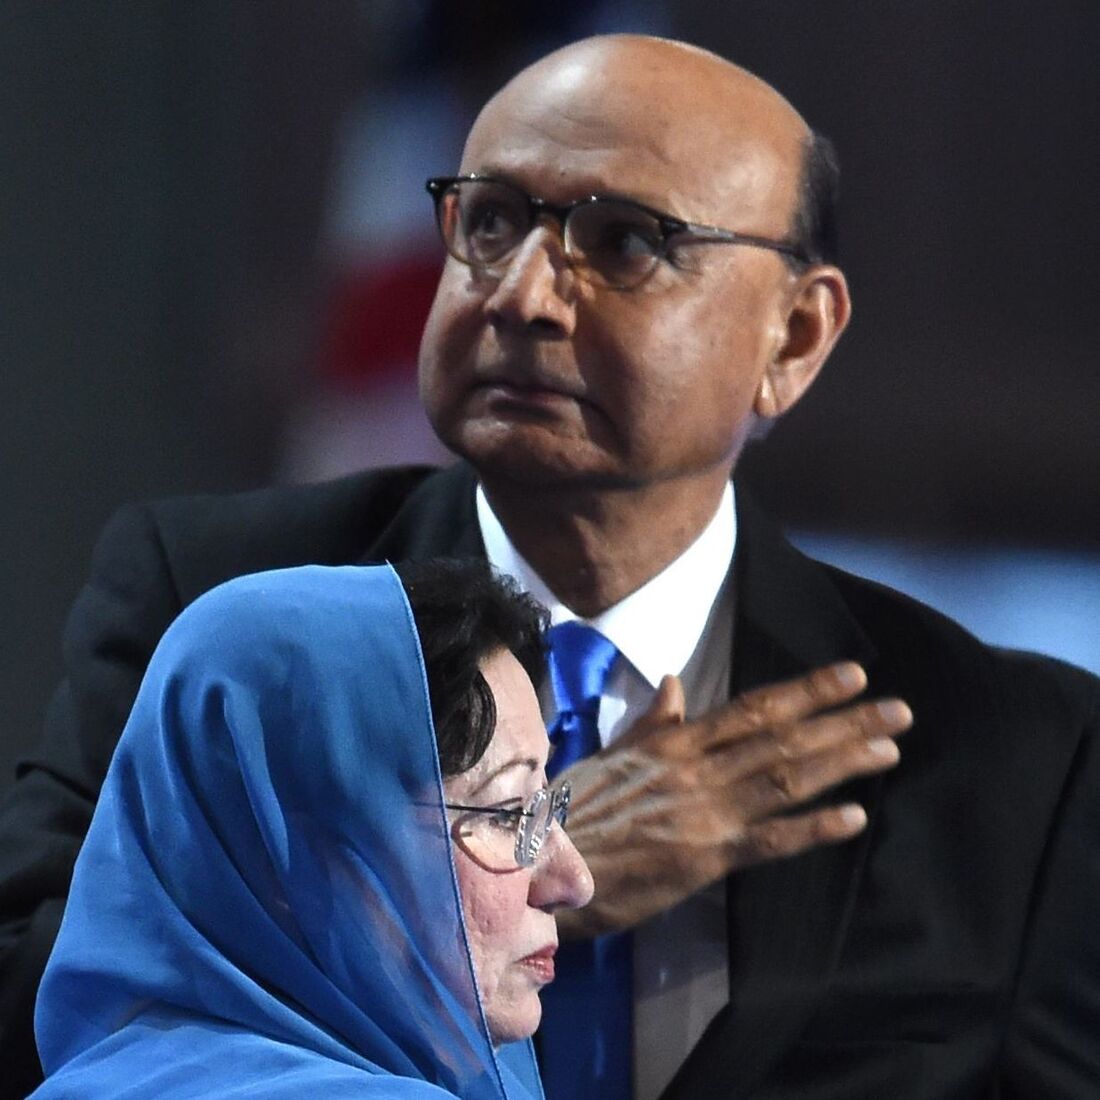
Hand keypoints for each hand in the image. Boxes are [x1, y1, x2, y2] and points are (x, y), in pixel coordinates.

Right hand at [555, 661, 910, 937]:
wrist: (542, 861)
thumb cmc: (574, 808)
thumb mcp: (610, 754)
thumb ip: (650, 722)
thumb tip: (673, 682)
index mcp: (675, 741)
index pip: (752, 708)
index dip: (807, 691)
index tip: (853, 675)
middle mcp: (697, 768)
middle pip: (782, 739)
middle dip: (844, 722)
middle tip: (899, 709)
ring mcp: (704, 812)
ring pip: (784, 779)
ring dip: (841, 763)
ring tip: (890, 749)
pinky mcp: (702, 858)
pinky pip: (766, 841)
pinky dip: (811, 829)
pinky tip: (854, 818)